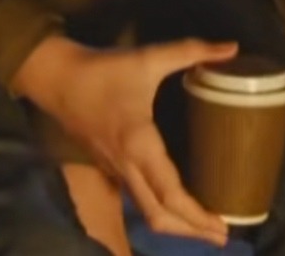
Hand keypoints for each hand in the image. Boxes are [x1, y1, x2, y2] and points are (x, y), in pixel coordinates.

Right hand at [13, 34, 237, 245]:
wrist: (54, 75)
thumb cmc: (102, 69)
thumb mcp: (146, 59)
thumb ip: (188, 52)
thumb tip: (230, 47)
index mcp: (139, 144)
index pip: (171, 194)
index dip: (198, 217)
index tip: (223, 226)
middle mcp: (127, 165)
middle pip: (159, 216)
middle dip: (191, 231)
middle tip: (220, 236)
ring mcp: (113, 168)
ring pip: (145, 211)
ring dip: (174, 224)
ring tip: (200, 224)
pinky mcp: (105, 164)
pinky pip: (134, 197)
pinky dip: (157, 208)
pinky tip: (169, 199)